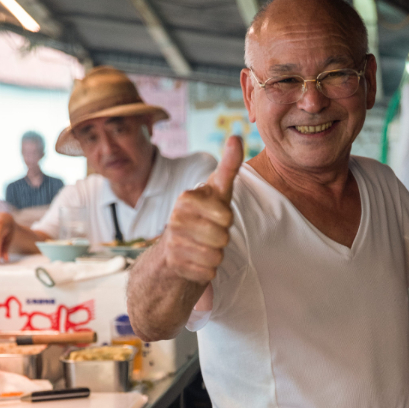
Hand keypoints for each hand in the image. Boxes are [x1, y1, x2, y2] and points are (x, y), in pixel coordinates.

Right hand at [161, 135, 242, 282]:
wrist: (172, 254)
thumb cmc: (202, 218)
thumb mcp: (216, 191)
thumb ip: (228, 165)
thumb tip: (236, 135)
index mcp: (187, 198)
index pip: (225, 215)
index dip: (226, 219)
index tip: (215, 215)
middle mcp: (175, 218)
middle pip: (223, 236)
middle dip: (221, 240)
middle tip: (208, 235)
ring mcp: (172, 241)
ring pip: (216, 256)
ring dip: (214, 256)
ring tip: (201, 248)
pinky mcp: (173, 264)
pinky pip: (207, 272)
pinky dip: (205, 271)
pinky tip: (194, 262)